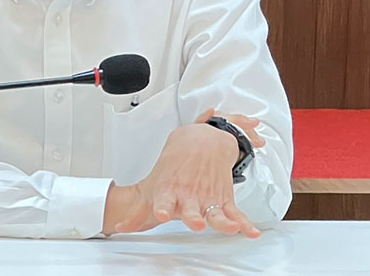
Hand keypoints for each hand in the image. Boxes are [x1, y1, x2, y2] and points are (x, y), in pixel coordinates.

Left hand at [102, 110, 260, 237]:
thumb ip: (137, 213)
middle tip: (195, 222)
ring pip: (216, 212)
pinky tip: (250, 230)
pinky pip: (235, 213)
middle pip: (191, 209)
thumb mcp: (155, 186)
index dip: (163, 208)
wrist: (201, 139)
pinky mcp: (223, 199)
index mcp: (170, 192)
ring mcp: (208, 198)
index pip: (164, 201)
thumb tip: (119, 225)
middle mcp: (190, 195)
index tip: (162, 214)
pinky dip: (244, 222)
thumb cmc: (177, 166)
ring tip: (229, 226)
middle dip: (193, 217)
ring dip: (221, 220)